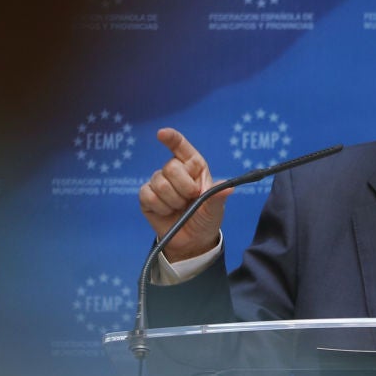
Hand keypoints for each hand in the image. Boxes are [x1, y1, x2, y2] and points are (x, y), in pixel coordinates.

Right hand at [138, 128, 231, 261]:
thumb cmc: (206, 219)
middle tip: (190, 199)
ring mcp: (159, 183)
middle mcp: (175, 171)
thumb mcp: (215, 209)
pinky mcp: (147, 197)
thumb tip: (229, 188)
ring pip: (159, 183)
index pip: (181, 147)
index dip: (172, 139)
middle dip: (183, 187)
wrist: (192, 241)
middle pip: (170, 168)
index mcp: (194, 167)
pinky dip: (160, 207)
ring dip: (173, 201)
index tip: (162, 134)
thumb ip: (218, 197)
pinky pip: (148, 195)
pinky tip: (167, 212)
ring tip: (180, 208)